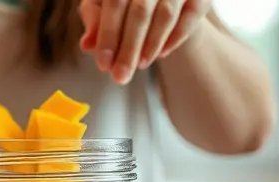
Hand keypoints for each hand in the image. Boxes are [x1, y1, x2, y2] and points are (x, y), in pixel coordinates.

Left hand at [79, 0, 211, 83]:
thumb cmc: (126, 1)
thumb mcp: (105, 7)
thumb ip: (95, 21)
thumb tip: (87, 45)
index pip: (114, 3)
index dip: (108, 35)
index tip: (103, 65)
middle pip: (140, 11)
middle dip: (129, 49)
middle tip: (120, 77)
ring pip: (166, 14)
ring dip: (151, 45)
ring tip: (141, 65)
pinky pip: (191, 15)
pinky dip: (176, 37)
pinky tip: (162, 54)